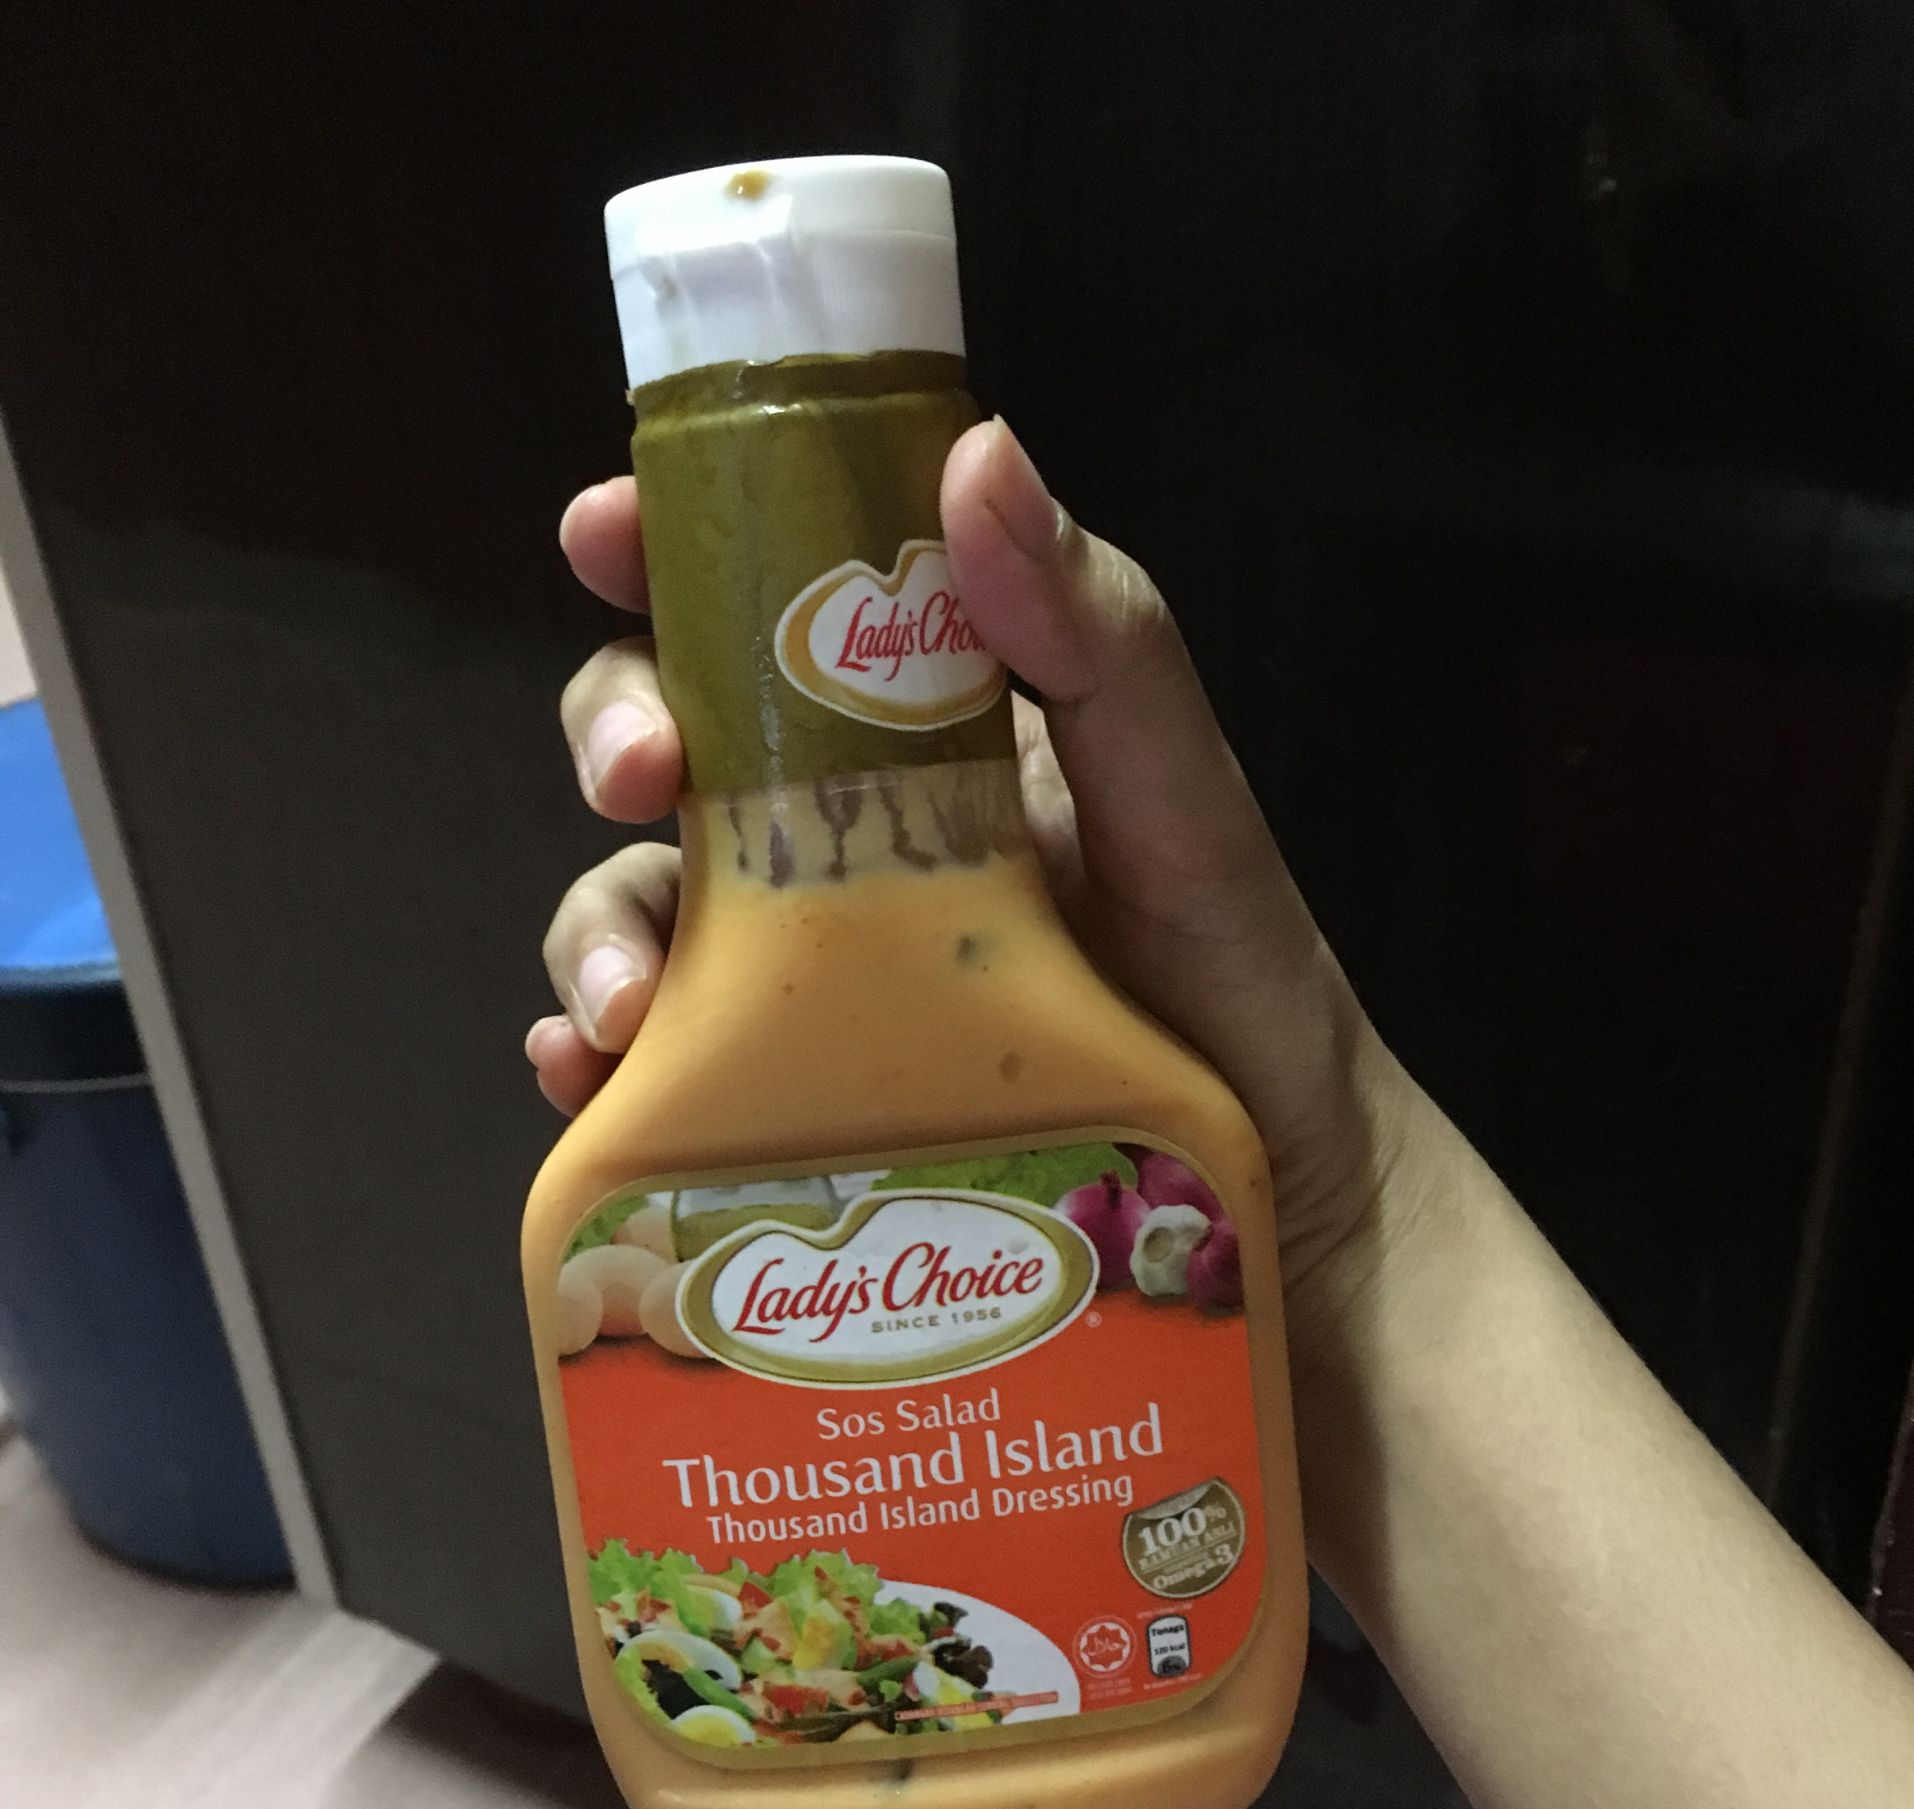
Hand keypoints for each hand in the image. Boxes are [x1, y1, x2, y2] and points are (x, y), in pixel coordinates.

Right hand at [529, 418, 1417, 1320]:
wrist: (1272, 1202)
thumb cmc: (1242, 988)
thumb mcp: (1188, 806)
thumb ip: (1104, 639)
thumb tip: (977, 452)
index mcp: (935, 737)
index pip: (778, 612)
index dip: (674, 553)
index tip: (606, 534)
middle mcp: (853, 837)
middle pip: (678, 748)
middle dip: (618, 734)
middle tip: (636, 776)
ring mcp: (812, 969)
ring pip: (647, 906)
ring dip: (595, 933)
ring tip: (618, 1010)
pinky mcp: (791, 1091)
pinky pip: (666, 1065)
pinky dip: (606, 1069)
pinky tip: (593, 1087)